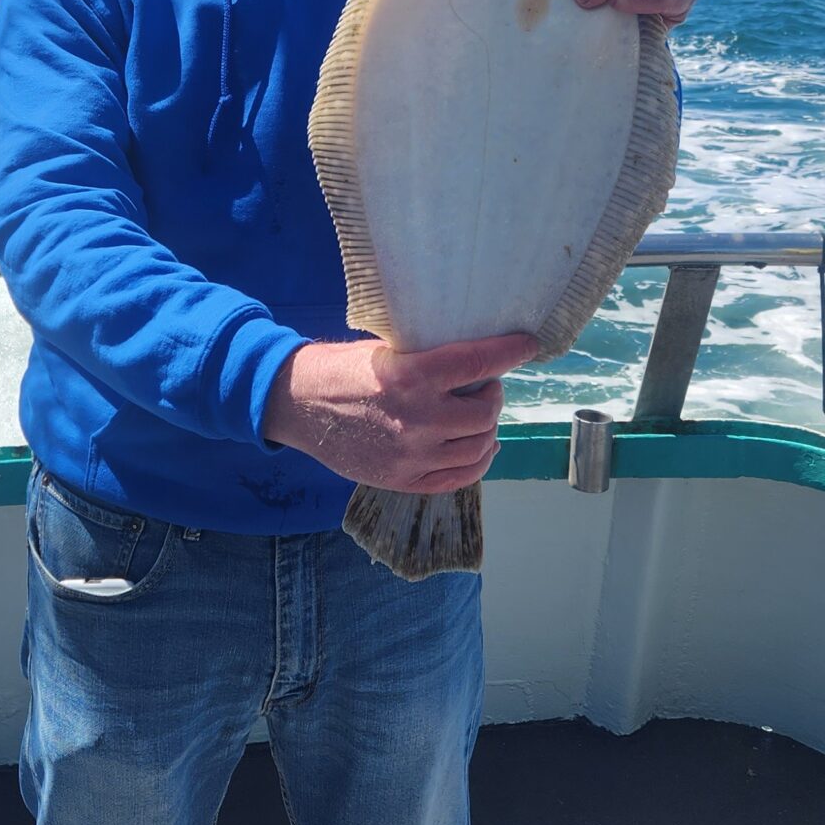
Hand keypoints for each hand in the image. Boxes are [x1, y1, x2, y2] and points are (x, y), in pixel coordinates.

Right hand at [263, 332, 535, 491]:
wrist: (297, 405)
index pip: (479, 362)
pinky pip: (459, 477)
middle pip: (486, 412)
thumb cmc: (340, 368)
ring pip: (479, 446)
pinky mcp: (403, 480)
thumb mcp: (385, 350)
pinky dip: (478, 460)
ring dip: (488, 427)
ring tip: (479, 413)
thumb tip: (476, 360)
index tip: (527, 345)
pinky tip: (480, 446)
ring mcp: (411, 455)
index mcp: (410, 376)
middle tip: (486, 384)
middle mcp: (417, 419)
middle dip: (493, 394)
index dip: (510, 351)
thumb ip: (428, 360)